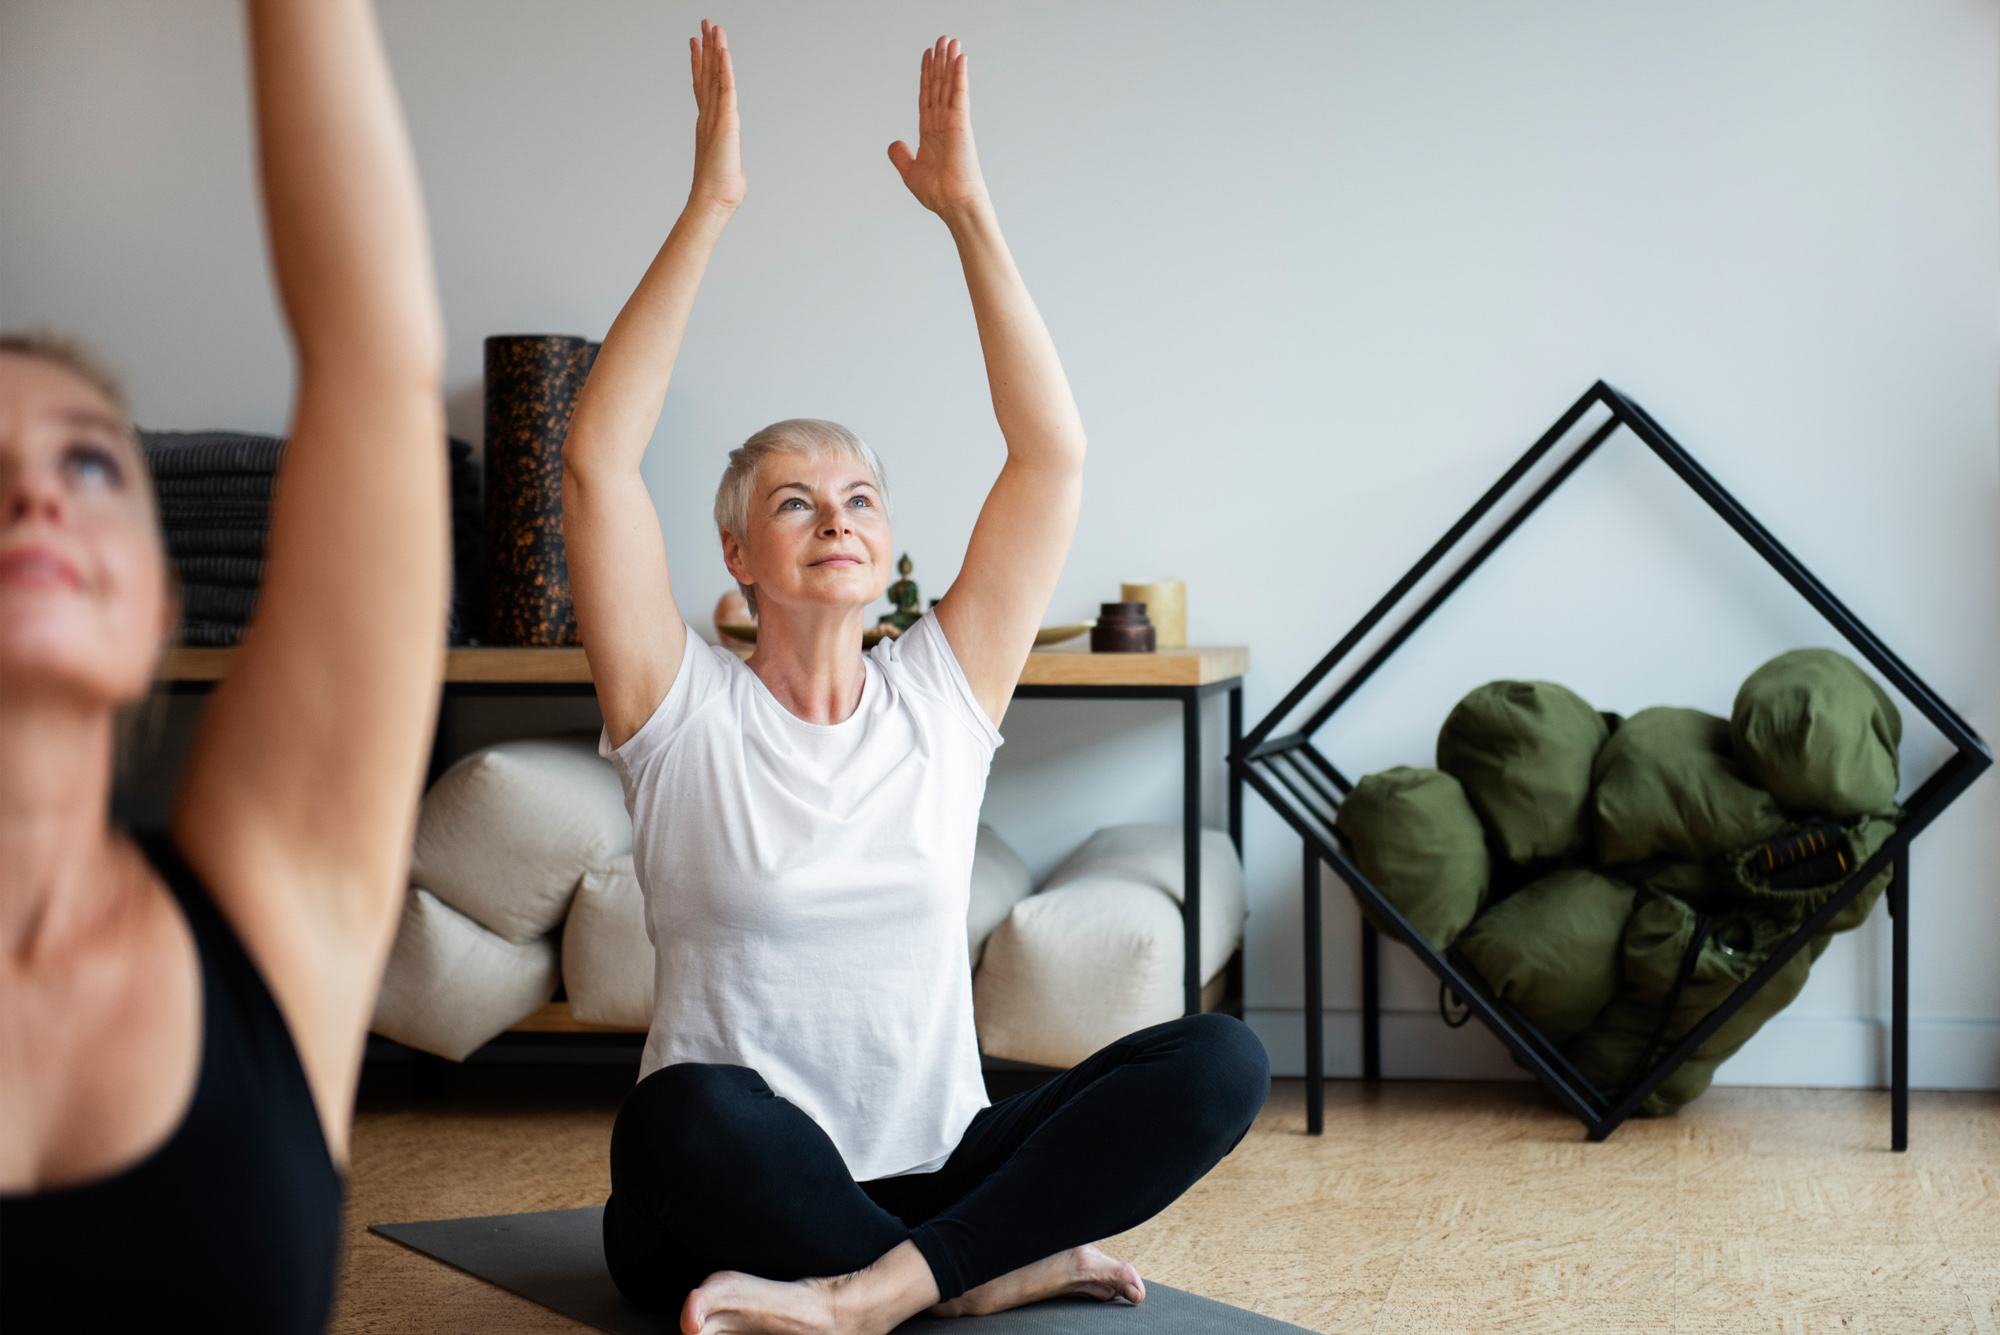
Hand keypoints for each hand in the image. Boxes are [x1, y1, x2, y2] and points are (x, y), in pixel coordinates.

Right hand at [688, 19, 744, 212]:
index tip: (697, 44)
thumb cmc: (720, 190)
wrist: (714, 200)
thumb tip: (730, 168)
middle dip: (706, 48)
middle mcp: (709, 116)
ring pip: (714, 76)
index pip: (703, 86)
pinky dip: (724, 69)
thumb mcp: (726, 164)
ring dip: (714, 50)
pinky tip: (723, 52)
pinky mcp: (726, 121)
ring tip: (713, 27)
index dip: (699, 64)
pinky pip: (725, 89)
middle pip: (706, 75)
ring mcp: (715, 117)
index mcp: (708, 123)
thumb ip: (727, 156)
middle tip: (704, 24)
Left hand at [887, 36, 988, 218]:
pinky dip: (959, 76)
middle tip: (942, 39)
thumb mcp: (910, 172)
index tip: (928, 56)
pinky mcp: (961, 124)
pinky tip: (959, 59)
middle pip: (938, 85)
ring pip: (949, 85)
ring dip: (949, 62)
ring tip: (950, 40)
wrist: (953, 204)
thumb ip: (901, 156)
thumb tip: (894, 144)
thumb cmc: (938, 193)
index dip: (926, 75)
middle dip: (939, 62)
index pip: (927, 96)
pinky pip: (959, 95)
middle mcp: (942, 123)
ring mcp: (952, 122)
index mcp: (930, 132)